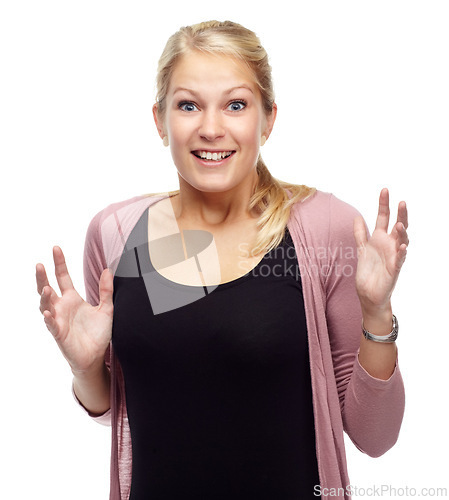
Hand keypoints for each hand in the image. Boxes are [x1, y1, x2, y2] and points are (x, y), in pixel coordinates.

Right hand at [36, 246, 113, 373]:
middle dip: (42, 276)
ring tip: (45, 287)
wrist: (96, 356)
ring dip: (44, 296)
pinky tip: (48, 311)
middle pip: (48, 288)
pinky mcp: (59, 334)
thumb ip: (106, 290)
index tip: (55, 249)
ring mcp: (58, 320)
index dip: (59, 264)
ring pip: (45, 305)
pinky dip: (48, 318)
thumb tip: (108, 270)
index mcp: (72, 299)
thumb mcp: (106, 309)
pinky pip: (51, 325)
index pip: (63, 277)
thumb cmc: (98, 333)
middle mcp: (62, 307)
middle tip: (39, 264)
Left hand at [353, 188, 408, 312]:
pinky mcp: (394, 269)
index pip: (384, 218)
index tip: (384, 190)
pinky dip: (401, 253)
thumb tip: (356, 217)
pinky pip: (400, 259)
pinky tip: (402, 246)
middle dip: (400, 214)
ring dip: (402, 232)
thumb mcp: (362, 249)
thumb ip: (360, 233)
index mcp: (381, 239)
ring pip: (402, 240)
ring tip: (399, 224)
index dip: (384, 205)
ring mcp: (394, 256)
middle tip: (401, 202)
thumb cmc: (368, 271)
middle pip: (398, 226)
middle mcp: (390, 245)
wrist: (368, 293)